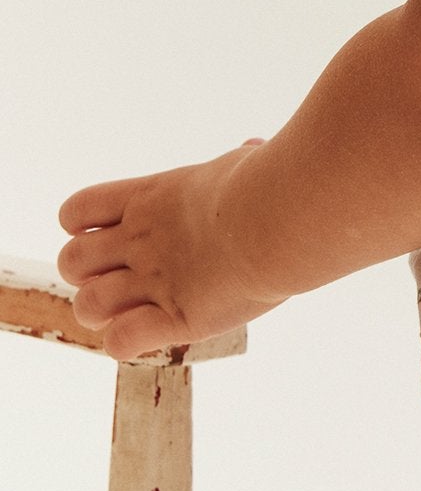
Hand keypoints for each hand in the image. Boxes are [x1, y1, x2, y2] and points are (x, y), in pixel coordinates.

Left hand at [56, 139, 288, 362]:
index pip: (76, 212)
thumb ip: (238, 161)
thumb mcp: (244, 162)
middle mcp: (141, 240)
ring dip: (101, 312)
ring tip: (131, 312)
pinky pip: (120, 342)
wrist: (280, 218)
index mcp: (150, 199)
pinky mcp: (175, 318)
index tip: (111, 237)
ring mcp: (154, 281)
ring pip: (87, 306)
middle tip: (122, 279)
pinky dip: (125, 343)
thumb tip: (253, 147)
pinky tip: (151, 334)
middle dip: (86, 275)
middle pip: (70, 261)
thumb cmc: (272, 183)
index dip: (81, 228)